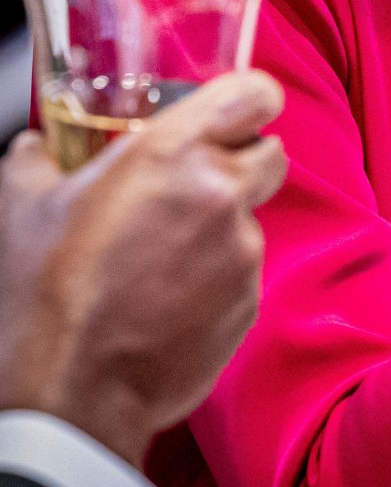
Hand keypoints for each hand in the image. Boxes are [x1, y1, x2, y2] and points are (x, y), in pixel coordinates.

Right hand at [0, 70, 286, 465]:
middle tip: (197, 185)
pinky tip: (170, 299)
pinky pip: (244, 274)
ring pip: (252, 219)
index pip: (255, 94)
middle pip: (270, 154)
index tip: (237, 111)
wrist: (71, 392)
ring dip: (221, 229)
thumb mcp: (24, 208)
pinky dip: (218, 279)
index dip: (251, 100)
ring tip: (162, 259)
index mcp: (173, 152)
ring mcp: (241, 251)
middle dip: (242, 162)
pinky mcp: (249, 303)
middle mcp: (221, 193)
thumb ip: (37, 162)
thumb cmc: (47, 294)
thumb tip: (33, 148)